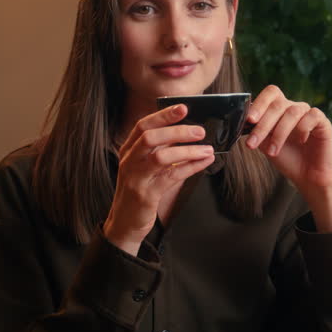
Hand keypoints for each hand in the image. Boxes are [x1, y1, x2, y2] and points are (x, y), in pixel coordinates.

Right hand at [103, 104, 214, 254]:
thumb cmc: (139, 191)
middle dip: (177, 131)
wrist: (125, 223)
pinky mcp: (146, 195)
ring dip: (187, 151)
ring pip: (161, 157)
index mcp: (129, 151)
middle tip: (200, 130)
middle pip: (150, 137)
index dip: (163, 115)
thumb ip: (160, 150)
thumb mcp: (145, 167)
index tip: (183, 107)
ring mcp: (136, 178)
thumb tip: (186, 133)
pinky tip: (203, 163)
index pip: (143, 126)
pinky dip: (190, 168)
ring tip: (207, 149)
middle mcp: (129, 161)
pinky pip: (171, 177)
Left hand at [245, 85, 331, 189]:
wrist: (307, 176)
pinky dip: (303, 129)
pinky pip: (312, 116)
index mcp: (280, 109)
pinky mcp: (323, 122)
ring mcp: (308, 113)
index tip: (249, 120)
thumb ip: (256, 130)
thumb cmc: (287, 159)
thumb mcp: (266, 144)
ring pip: (293, 112)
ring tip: (272, 152)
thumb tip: (243, 122)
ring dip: (279, 133)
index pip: (270, 94)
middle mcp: (294, 108)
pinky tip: (301, 141)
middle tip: (252, 143)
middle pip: (278, 104)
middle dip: (263, 125)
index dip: (259, 104)